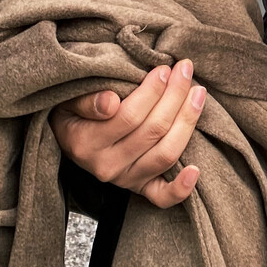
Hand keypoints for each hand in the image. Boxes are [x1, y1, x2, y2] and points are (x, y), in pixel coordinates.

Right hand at [48, 58, 205, 207]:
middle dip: (175, 95)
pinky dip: (181, 187)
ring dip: (188, 121)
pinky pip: (163, 197)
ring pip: (166, 153)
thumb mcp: (69, 100)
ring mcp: (126, 180)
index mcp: (85, 143)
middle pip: (153, 130)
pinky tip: (195, 170)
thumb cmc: (74, 112)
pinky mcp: (140, 189)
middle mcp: (106, 166)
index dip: (153, 90)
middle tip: (185, 70)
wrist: (69, 140)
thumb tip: (110, 102)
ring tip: (198, 93)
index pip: (129, 116)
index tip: (165, 68)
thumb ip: (86, 100)